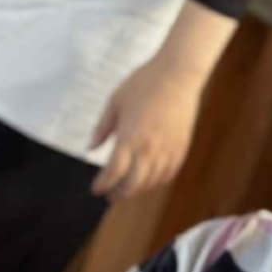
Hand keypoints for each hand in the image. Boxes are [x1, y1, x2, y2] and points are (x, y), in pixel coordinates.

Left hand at [88, 56, 205, 202]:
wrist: (178, 75)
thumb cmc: (144, 84)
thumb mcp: (115, 102)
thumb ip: (102, 128)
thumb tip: (91, 148)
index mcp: (129, 137)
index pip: (113, 173)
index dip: (102, 185)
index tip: (95, 189)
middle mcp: (148, 149)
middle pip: (132, 185)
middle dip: (118, 194)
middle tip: (110, 195)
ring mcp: (167, 151)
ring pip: (150, 183)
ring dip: (136, 190)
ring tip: (127, 189)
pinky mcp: (180, 149)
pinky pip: (167, 175)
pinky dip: (156, 182)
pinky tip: (148, 180)